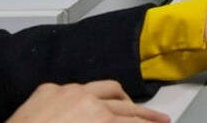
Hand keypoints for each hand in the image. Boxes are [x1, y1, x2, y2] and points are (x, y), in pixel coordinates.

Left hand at [6, 81, 167, 122]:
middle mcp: (87, 98)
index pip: (135, 121)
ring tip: (128, 107)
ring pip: (105, 88)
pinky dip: (86, 96)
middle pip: (126, 105)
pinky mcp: (47, 90)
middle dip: (145, 114)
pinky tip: (86, 105)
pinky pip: (75, 88)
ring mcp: (66, 91)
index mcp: (100, 118)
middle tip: (159, 119)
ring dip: (120, 98)